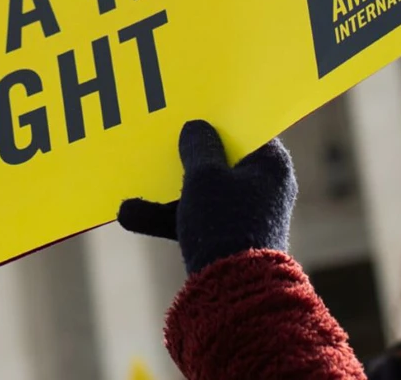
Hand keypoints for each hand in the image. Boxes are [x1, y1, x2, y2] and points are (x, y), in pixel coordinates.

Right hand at [115, 120, 295, 273]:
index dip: (219, 117)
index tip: (192, 108)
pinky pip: (198, 216)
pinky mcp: (230, 237)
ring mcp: (247, 213)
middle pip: (221, 158)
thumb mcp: (204, 177)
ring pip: (205, 189)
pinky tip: (129, 214)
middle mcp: (264, 186)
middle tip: (161, 137)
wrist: (233, 293)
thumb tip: (195, 128)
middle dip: (186, 154)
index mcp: (272, 164)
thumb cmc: (225, 225)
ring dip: (168, 188)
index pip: (247, 128)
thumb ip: (197, 146)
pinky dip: (170, 214)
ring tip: (133, 181)